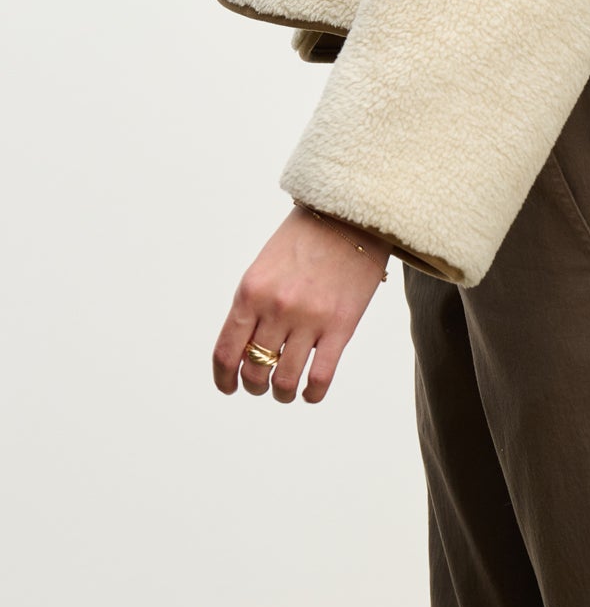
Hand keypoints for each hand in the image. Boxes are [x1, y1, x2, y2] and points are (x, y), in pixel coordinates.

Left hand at [212, 203, 391, 403]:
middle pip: (255, 371)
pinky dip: (312, 393)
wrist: (350, 212)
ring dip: (282, 394)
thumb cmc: (306, 237)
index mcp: (251, 291)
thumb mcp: (265, 266)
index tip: (229, 387)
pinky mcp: (341, 325)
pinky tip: (311, 392)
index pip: (226, 353)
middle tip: (263, 386)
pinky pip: (320, 377)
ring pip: (285, 381)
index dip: (224, 379)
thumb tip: (247, 349)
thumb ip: (253, 304)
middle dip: (255, 386)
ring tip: (286, 391)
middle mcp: (276, 307)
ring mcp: (309, 318)